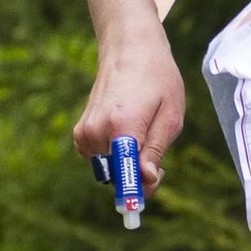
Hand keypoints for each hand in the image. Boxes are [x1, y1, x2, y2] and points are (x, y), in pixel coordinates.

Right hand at [71, 35, 186, 191]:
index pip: (125, 175)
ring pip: (111, 171)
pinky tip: (128, 133)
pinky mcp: (81, 135)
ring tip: (144, 133)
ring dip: (129, 165)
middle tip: (158, 160)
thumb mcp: (170, 115)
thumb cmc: (157, 78)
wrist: (128, 48)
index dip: (137, 191)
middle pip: (120, 177)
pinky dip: (116, 157)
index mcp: (121, 127)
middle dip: (140, 176)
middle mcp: (96, 132)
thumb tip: (147, 181)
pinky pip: (102, 161)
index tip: (140, 202)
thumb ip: (156, 151)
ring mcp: (84, 134)